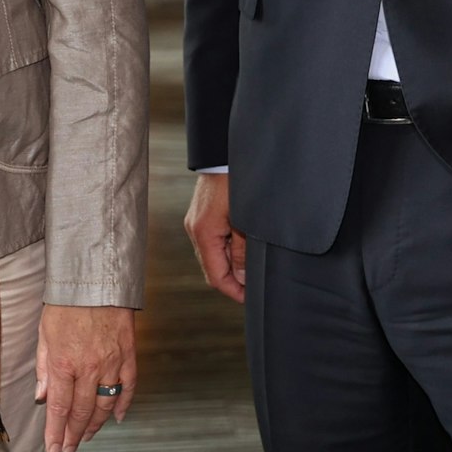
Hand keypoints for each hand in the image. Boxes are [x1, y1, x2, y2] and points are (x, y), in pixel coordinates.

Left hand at [34, 304, 135, 451]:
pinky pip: (128, 387)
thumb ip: (44, 368)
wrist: (94, 278)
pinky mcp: (128, 355)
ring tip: (86, 436)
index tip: (54, 449)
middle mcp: (88, 367)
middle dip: (74, 435)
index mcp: (63, 362)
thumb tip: (42, 397)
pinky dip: (123, 405)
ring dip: (95, 425)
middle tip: (69, 448)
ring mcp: (111, 363)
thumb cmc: (66, 303)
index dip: (56, 433)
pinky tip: (117, 418)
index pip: (59, 408)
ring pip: (105, 405)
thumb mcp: (44, 333)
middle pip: (81, 412)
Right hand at [183, 172, 246, 303]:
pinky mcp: (201, 214)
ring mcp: (196, 221)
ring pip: (212, 255)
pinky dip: (226, 248)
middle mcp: (195, 229)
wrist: (224, 153)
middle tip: (256, 284)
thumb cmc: (238, 183)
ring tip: (253, 263)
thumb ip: (243, 252)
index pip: (215, 277)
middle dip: (233, 280)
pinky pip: (212, 240)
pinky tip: (243, 244)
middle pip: (212, 268)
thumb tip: (242, 279)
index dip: (234, 292)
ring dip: (230, 263)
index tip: (252, 298)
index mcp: (204, 233)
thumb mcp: (246, 221)